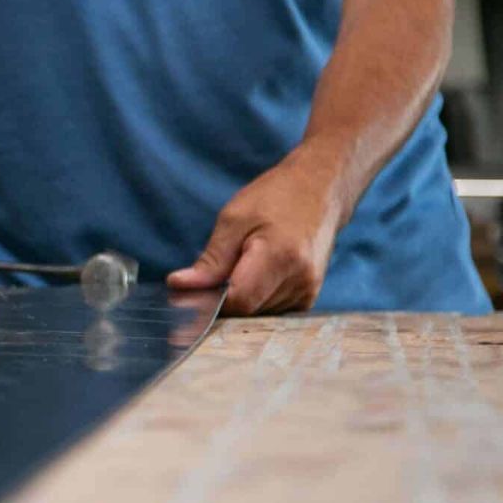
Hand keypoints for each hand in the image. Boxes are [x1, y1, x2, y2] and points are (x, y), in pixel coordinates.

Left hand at [166, 151, 345, 314]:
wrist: (322, 189)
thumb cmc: (277, 196)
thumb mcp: (234, 218)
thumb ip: (210, 260)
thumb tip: (180, 285)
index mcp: (281, 257)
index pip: (238, 301)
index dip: (211, 302)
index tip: (190, 293)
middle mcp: (300, 280)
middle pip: (247, 311)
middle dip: (223, 299)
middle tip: (211, 275)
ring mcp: (308, 291)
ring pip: (258, 313)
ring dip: (241, 298)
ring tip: (241, 265)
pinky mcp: (309, 296)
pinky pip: (271, 309)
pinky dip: (256, 297)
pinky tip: (256, 272)